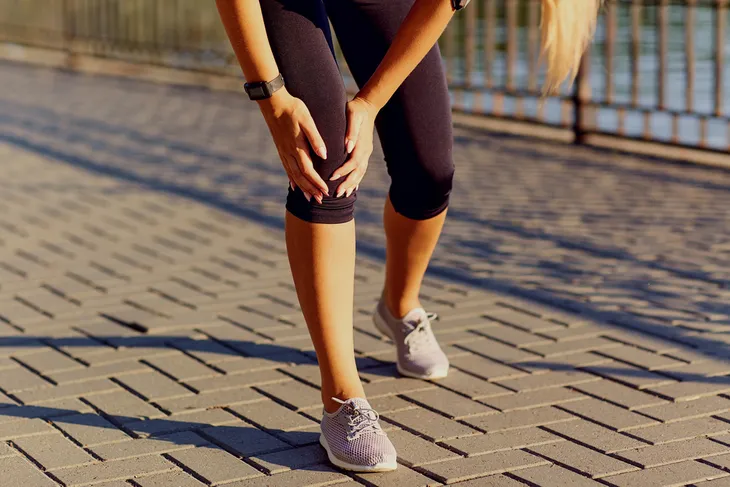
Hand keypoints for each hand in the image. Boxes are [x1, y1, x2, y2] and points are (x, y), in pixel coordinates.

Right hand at [258, 88, 328, 202]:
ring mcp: (283, 152)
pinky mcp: (281, 149)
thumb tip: (324, 155)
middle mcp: (289, 153)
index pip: (308, 170)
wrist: (273, 102)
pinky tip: (295, 186)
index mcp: (297, 147)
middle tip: (320, 200)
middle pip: (300, 177)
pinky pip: (287, 168)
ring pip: (293, 175)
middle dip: (311, 189)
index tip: (326, 191)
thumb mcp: (307, 120)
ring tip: (310, 198)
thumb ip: (315, 138)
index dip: (317, 182)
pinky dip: (292, 179)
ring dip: (302, 187)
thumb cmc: (294, 109)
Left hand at [330, 95, 378, 197]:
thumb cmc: (356, 110)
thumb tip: (348, 147)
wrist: (367, 107)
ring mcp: (366, 153)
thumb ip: (351, 131)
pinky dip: (356, 180)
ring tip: (343, 195)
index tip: (332, 177)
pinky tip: (351, 188)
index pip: (353, 162)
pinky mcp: (364, 153)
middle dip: (348, 183)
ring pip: (360, 173)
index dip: (343, 171)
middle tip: (337, 193)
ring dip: (352, 185)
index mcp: (362, 144)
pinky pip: (361, 170)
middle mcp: (365, 151)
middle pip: (358, 172)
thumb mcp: (353, 116)